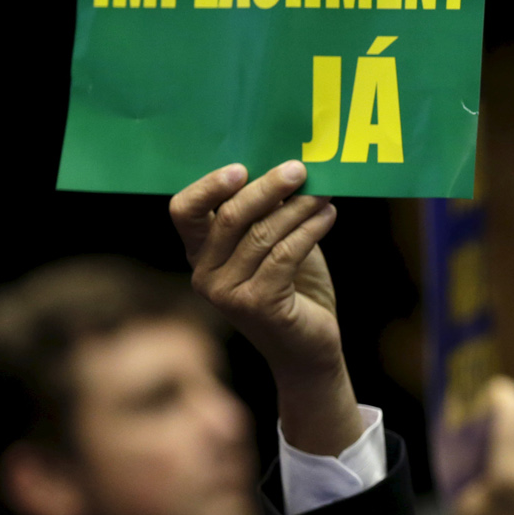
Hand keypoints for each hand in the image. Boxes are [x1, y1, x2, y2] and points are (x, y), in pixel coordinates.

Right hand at [170, 161, 360, 455]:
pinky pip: (285, 254)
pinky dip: (311, 229)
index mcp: (201, 254)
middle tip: (299, 168)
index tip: (242, 166)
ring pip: (263, 233)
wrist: (309, 349)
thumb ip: (271, 212)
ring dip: (299, 207)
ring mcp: (227, 293)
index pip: (184, 211)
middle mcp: (204, 274)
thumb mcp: (277, 244)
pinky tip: (329, 215)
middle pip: (229, 216)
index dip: (208, 185)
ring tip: (325, 192)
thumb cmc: (295, 290)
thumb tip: (286, 165)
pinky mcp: (258, 305)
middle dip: (267, 187)